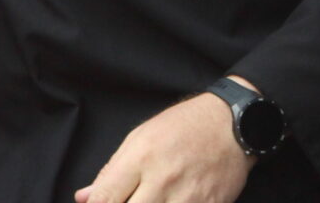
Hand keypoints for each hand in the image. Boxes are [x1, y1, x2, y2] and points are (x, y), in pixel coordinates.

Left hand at [75, 91, 254, 202]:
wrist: (234, 124)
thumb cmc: (184, 127)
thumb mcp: (141, 136)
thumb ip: (111, 170)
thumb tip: (84, 198)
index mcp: (142, 157)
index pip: (105, 199)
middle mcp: (163, 179)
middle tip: (130, 202)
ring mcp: (188, 198)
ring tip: (152, 201)